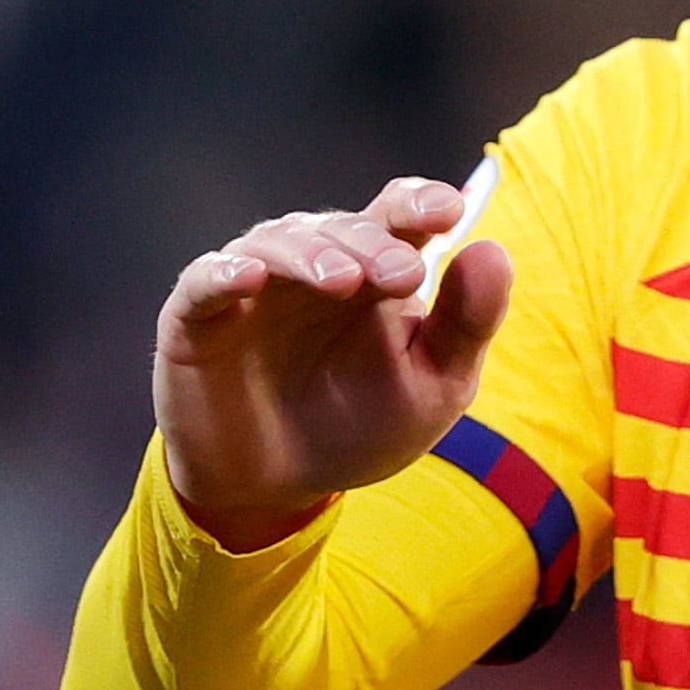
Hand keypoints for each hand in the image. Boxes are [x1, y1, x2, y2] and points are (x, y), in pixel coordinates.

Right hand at [152, 176, 510, 549]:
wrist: (283, 487)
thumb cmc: (363, 425)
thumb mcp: (433, 385)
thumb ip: (466, 323)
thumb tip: (492, 249)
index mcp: (374, 272)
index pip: (396, 215)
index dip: (419, 202)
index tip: (450, 208)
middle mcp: (313, 265)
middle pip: (342, 228)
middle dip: (373, 244)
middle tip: (403, 275)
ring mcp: (254, 287)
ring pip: (277, 242)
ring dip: (311, 253)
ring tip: (343, 281)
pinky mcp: (197, 318)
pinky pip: (205, 280)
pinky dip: (225, 272)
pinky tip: (250, 278)